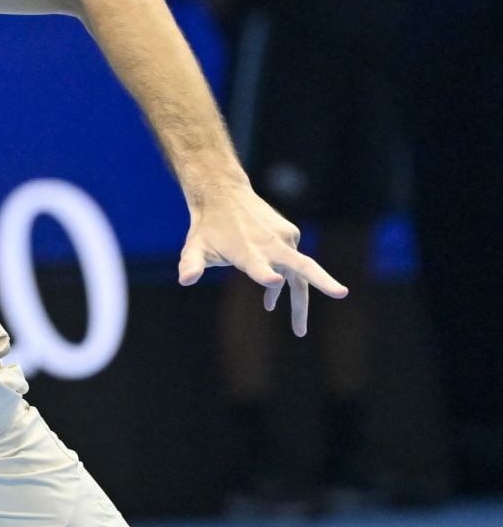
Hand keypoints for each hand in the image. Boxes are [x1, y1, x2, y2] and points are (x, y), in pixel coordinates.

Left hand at [177, 185, 347, 335]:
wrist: (224, 195)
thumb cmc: (208, 227)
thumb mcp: (194, 247)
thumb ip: (191, 264)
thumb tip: (184, 280)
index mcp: (247, 250)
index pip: (258, 266)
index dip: (266, 277)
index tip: (275, 283)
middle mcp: (270, 244)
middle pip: (302, 265)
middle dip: (322, 280)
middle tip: (341, 293)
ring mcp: (285, 239)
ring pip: (301, 275)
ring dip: (300, 304)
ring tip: (299, 331)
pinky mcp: (291, 236)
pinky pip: (291, 266)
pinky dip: (283, 284)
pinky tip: (270, 303)